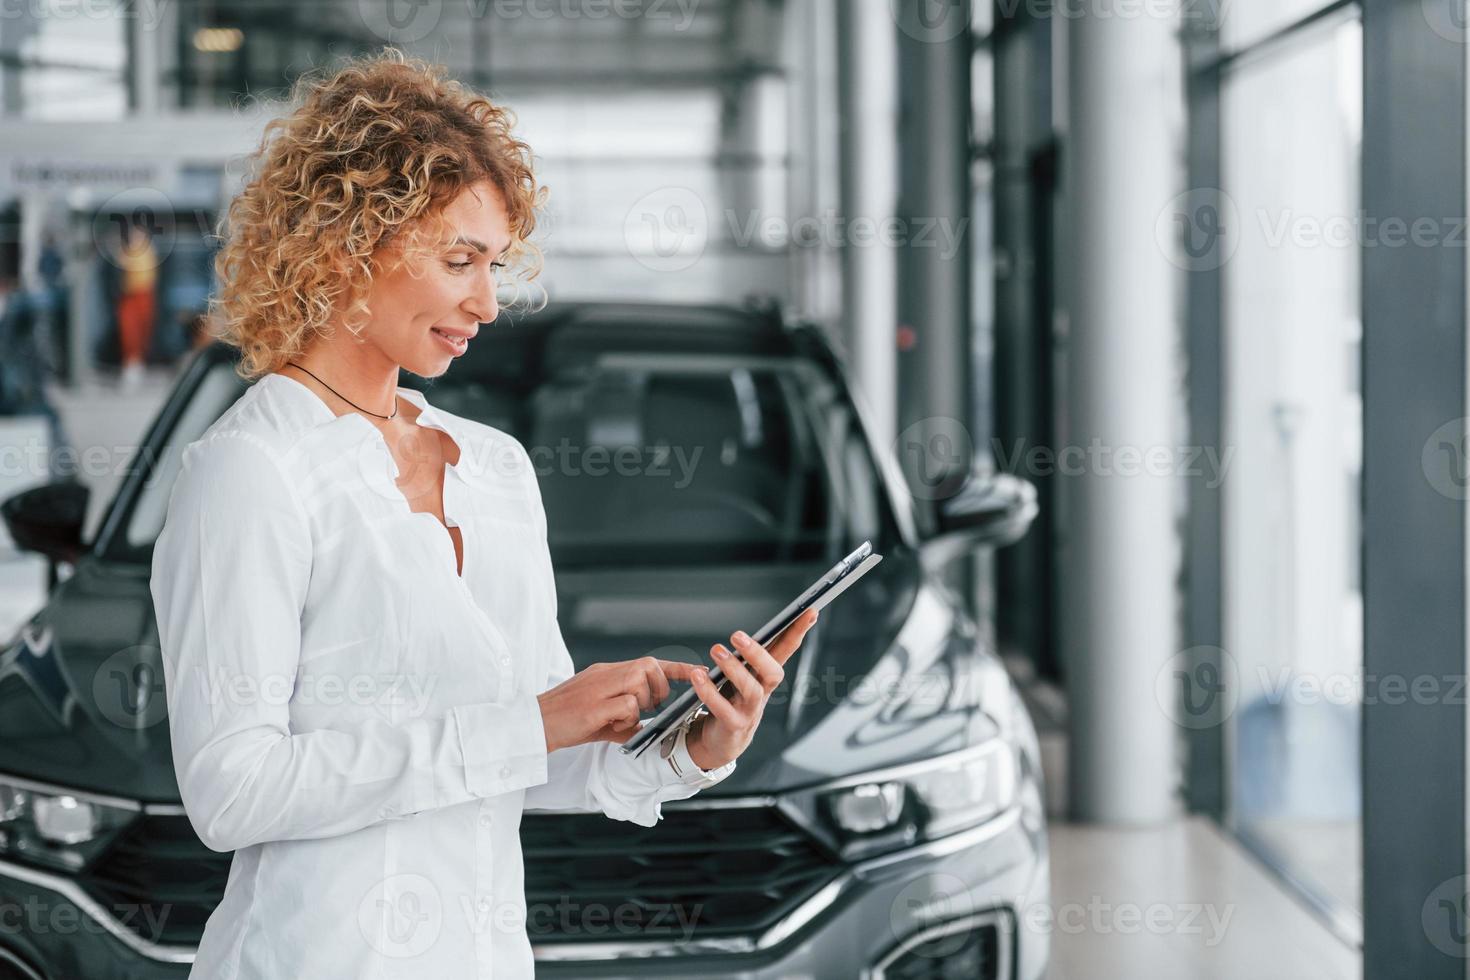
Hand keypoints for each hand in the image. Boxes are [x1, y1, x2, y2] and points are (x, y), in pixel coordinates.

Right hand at [537, 657, 702, 752]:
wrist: (534, 725)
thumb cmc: (567, 721)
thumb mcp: (601, 717)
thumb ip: (625, 717)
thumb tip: (648, 727)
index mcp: (608, 673)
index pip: (649, 663)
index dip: (676, 669)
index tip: (698, 672)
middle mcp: (605, 674)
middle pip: (648, 666)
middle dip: (658, 687)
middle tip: (649, 706)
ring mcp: (598, 687)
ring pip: (638, 682)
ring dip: (640, 703)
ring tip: (622, 718)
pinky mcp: (593, 705)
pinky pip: (625, 705)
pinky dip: (626, 718)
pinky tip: (611, 725)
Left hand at [685, 608, 819, 770]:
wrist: (722, 741)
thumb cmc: (731, 699)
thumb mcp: (742, 674)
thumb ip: (747, 657)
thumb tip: (746, 633)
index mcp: (765, 675)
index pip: (786, 650)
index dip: (798, 631)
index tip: (810, 610)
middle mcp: (762, 692)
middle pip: (773, 673)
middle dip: (758, 653)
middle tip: (737, 635)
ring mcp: (750, 711)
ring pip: (750, 690)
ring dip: (733, 669)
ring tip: (716, 650)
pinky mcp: (733, 725)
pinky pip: (722, 709)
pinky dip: (709, 692)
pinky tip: (697, 675)